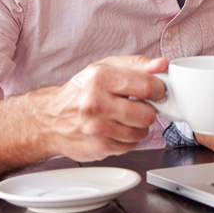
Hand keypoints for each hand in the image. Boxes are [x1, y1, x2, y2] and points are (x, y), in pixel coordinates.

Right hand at [39, 55, 168, 161]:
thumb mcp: (106, 68)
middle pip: (146, 114)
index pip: (146, 86)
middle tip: (141, 106)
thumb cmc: (82, 90)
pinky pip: (130, 146)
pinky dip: (128, 139)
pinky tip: (117, 129)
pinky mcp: (98, 148)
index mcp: (101, 78)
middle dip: (149, 110)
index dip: (159, 89)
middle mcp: (96, 104)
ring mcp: (97, 129)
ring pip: (140, 132)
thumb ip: (137, 64)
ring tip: (127, 117)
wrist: (50, 119)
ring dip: (139, 126)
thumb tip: (162, 64)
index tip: (159, 91)